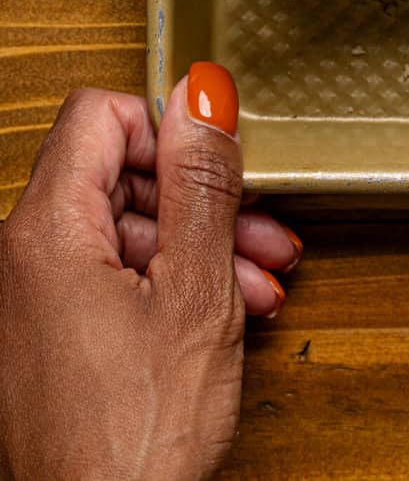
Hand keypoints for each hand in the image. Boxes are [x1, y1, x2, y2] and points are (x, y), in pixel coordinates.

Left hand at [0, 64, 300, 480]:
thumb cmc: (136, 441)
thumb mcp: (196, 289)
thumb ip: (200, 182)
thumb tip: (201, 95)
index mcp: (46, 229)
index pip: (101, 115)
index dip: (169, 130)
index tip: (217, 165)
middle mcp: (23, 257)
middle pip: (116, 173)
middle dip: (198, 198)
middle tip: (257, 230)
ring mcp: (32, 300)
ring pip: (122, 229)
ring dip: (197, 246)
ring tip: (256, 282)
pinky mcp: (48, 338)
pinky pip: (111, 278)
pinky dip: (170, 285)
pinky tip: (222, 313)